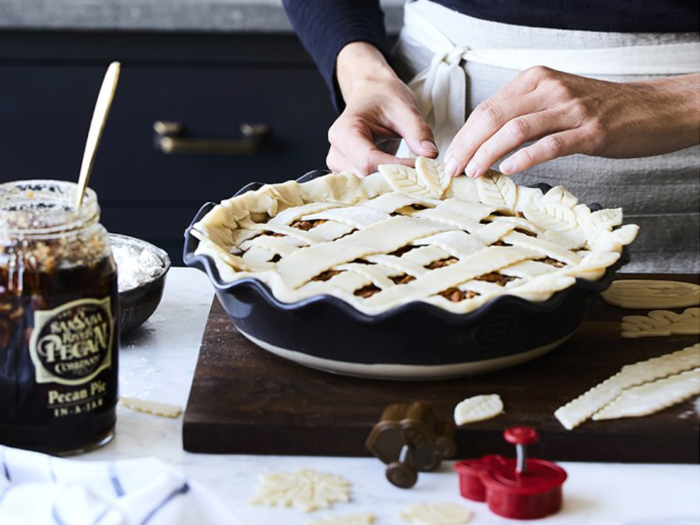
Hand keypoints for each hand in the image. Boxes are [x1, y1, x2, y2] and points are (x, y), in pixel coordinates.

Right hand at [327, 42, 437, 175]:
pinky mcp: (348, 174)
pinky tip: (403, 177)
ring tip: (414, 174)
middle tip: (424, 173)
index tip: (423, 165)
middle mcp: (337, 153)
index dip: (397, 168)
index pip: (369, 162)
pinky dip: (388, 184)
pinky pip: (368, 186)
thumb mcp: (405, 108)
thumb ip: (418, 131)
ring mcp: (340, 167)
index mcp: (344, 133)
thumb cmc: (384, 97)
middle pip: (366, 178)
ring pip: (368, 186)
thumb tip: (430, 155)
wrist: (372, 93)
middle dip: (396, 178)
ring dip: (393, 183)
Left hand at [443, 66, 699, 177]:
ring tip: (473, 174)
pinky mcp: (590, 131)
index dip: (465, 135)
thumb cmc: (599, 109)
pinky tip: (508, 170)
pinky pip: (550, 144)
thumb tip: (483, 140)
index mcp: (536, 79)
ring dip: (488, 154)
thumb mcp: (555, 99)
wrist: (652, 108)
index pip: (487, 108)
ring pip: (515, 129)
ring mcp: (571, 109)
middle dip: (468, 146)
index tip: (451, 158)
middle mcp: (550, 88)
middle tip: (453, 170)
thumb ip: (522, 112)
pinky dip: (525, 158)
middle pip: (494, 117)